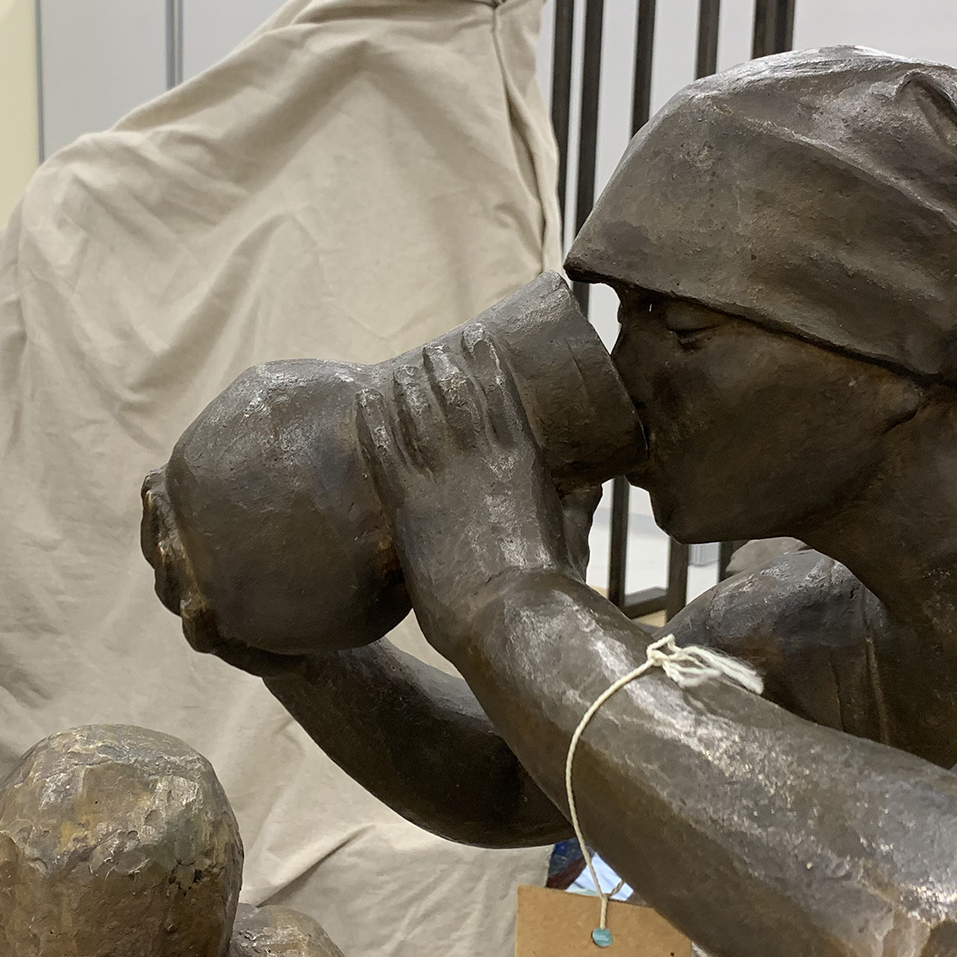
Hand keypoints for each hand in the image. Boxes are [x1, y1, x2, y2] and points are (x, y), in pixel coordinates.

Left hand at [355, 330, 578, 656]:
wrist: (511, 616)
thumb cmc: (547, 585)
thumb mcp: (569, 533)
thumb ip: (577, 504)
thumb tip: (591, 485)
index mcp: (524, 459)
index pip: (499, 395)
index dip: (483, 364)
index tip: (472, 340)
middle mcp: (481, 458)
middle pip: (455, 395)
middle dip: (442, 369)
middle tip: (430, 353)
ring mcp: (443, 478)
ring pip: (418, 413)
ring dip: (409, 385)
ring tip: (402, 369)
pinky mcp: (410, 505)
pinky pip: (384, 449)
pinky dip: (375, 419)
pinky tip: (366, 399)